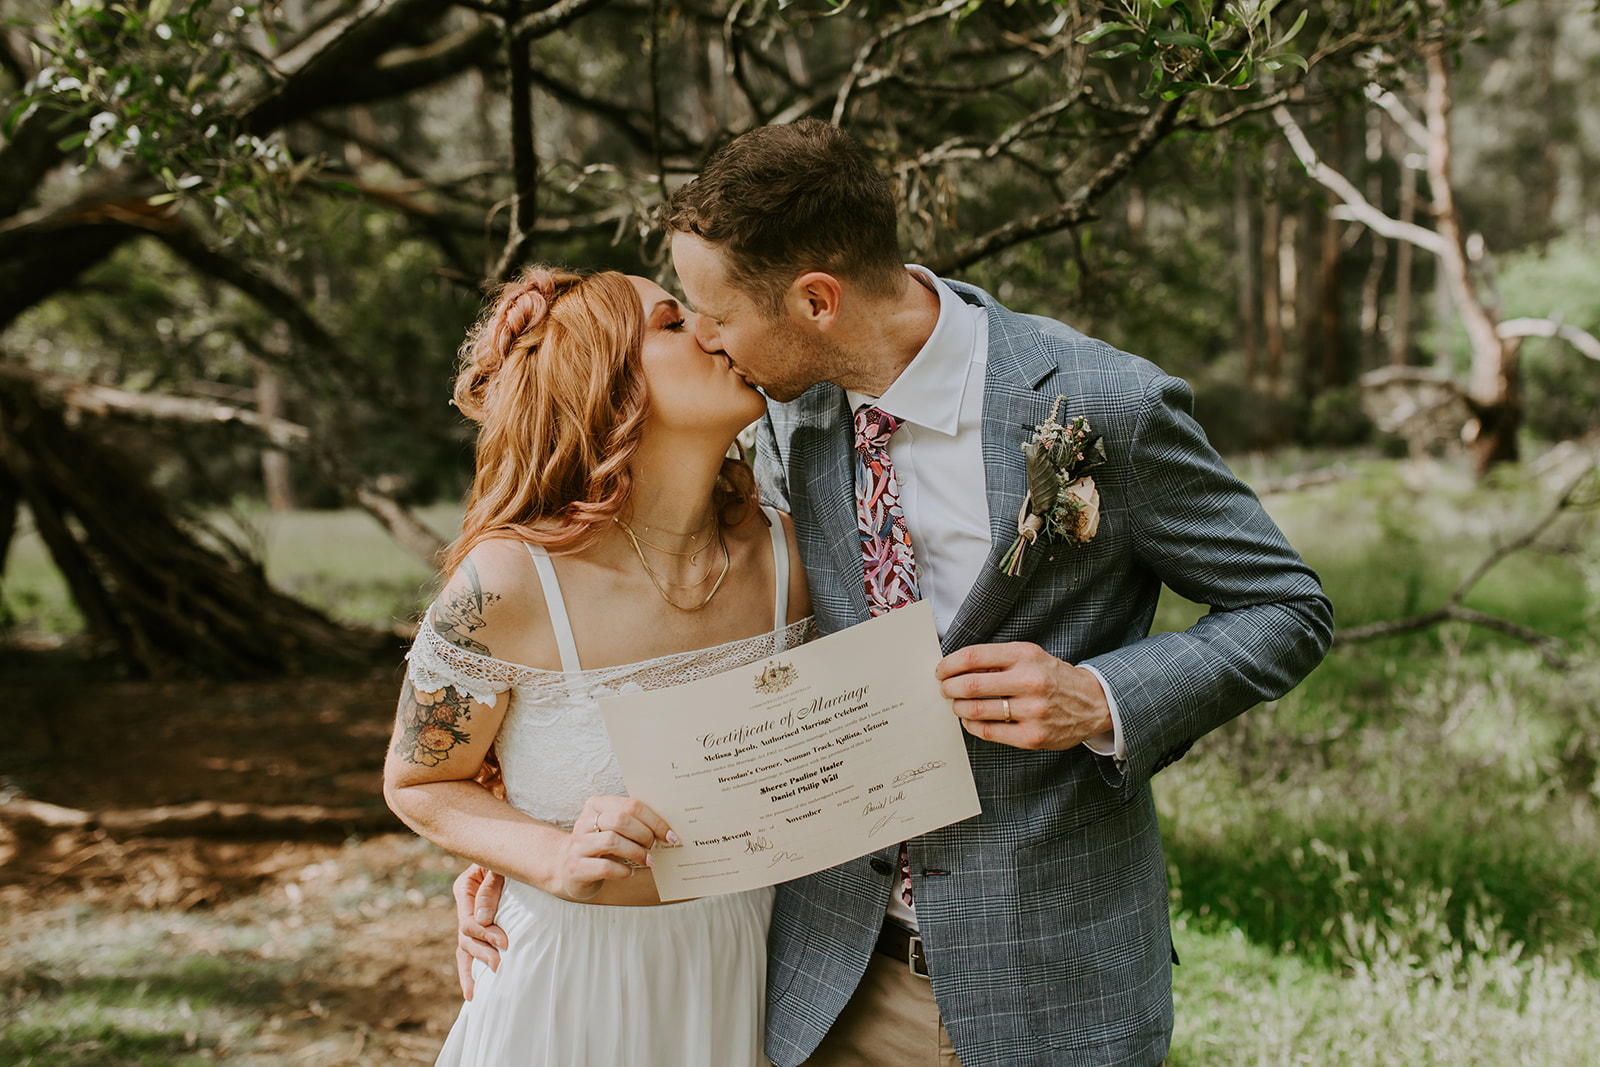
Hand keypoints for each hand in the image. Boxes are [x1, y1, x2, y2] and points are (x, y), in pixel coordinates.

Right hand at [454, 864, 506, 1000]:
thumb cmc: (513, 857)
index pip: (468, 921)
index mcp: (465, 888)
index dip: (485, 934)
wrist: (522, 853)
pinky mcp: (480, 929)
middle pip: (466, 938)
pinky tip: (472, 992)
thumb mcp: (499, 866)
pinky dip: (469, 972)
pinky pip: (469, 952)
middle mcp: (465, 905)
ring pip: (465, 949)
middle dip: (483, 952)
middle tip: (501, 963)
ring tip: (487, 982)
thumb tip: (482, 920)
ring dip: (475, 966)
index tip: (505, 943)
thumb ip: (490, 889)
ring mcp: (471, 918)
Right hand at [554, 796, 679, 901]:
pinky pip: (605, 867)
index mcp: (596, 805)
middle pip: (621, 820)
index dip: (655, 820)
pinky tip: (630, 872)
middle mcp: (584, 822)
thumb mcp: (611, 829)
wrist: (566, 868)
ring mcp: (578, 845)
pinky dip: (624, 871)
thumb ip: (632, 823)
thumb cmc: (599, 847)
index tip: (670, 835)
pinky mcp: (576, 867)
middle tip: (655, 846)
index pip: (630, 805)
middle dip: (644, 834)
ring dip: (637, 852)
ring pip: (612, 841)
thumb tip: (667, 829)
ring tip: (648, 860)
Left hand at [935, 642, 1111, 750]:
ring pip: (976, 710)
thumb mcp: (1030, 656)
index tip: (940, 670)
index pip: (973, 657)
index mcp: (1025, 655)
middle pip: (970, 685)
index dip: (949, 664)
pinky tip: (970, 721)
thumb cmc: (1052, 677)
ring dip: (958, 707)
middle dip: (948, 688)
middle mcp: (1029, 681)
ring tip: (957, 705)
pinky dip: (972, 726)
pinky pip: (989, 732)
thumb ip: (997, 660)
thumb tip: (956, 667)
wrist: (1093, 702)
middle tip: (944, 689)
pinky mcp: (1032, 736)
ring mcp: (1032, 711)